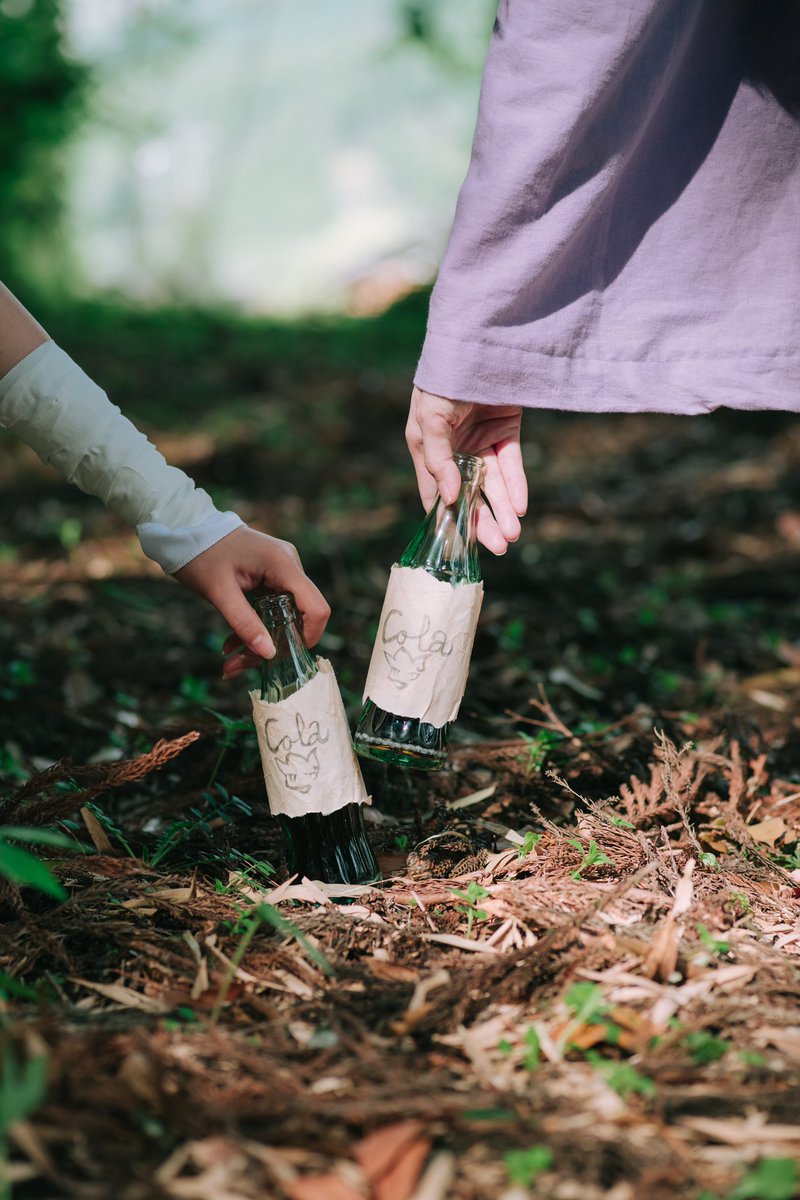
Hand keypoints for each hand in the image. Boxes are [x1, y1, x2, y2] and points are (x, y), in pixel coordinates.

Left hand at [174, 526, 330, 678]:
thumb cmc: (201, 555)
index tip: (285, 656)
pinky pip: (273, 608)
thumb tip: (269, 654)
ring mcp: (281, 569)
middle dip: (274, 645)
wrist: (187, 531)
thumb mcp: (219, 593)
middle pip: (298, 616)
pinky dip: (256, 626)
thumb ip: (245, 623)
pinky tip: (232, 643)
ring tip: (231, 659)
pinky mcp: (271, 575)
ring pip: (284, 616)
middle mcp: (289, 565)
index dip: (309, 635)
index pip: (316, 607)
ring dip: (260, 640)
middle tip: (240, 665)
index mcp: (282, 564)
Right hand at [405, 386, 526, 553]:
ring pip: (493, 484)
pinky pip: (511, 463)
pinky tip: (519, 506)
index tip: (458, 549)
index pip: (435, 495)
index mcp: (427, 450)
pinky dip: (516, 484)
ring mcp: (481, 440)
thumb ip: (437, 459)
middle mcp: (454, 450)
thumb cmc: (443, 378)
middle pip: (469, 494)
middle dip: (483, 523)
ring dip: (502, 510)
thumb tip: (447, 499)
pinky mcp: (506, 429)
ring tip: (512, 535)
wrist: (480, 340)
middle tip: (498, 548)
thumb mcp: (430, 417)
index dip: (446, 521)